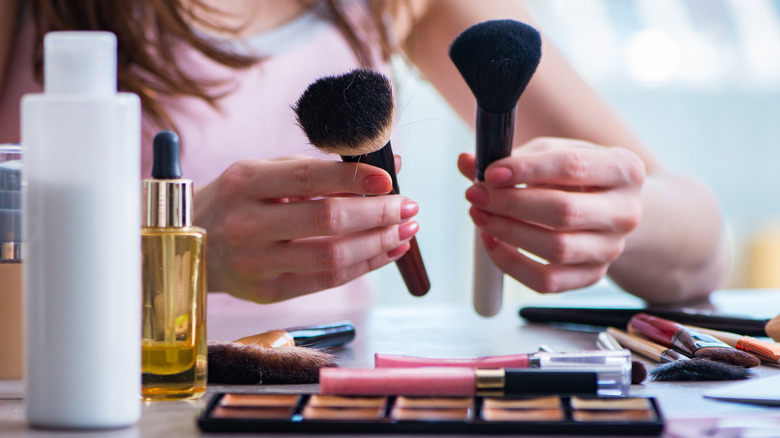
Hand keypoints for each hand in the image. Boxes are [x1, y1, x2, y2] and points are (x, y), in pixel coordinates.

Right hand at [195, 155, 418, 302]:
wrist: (192, 244)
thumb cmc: (239, 201)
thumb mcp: (265, 172)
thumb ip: (319, 168)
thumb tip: (386, 165)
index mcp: (246, 182)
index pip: (308, 178)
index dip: (354, 178)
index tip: (389, 178)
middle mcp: (247, 223)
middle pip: (326, 220)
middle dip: (377, 213)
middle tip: (408, 206)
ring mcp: (256, 263)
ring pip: (331, 256)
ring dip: (378, 243)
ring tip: (406, 230)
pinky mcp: (267, 292)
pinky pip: (327, 280)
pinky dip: (364, 266)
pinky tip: (387, 251)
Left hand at [458, 137, 644, 292]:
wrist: (605, 210)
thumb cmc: (572, 177)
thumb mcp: (548, 154)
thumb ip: (509, 158)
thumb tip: (466, 162)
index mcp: (622, 169)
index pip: (571, 167)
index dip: (526, 170)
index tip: (490, 173)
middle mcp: (625, 211)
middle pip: (563, 211)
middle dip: (511, 203)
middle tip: (476, 194)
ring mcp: (611, 248)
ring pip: (556, 248)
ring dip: (507, 232)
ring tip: (479, 215)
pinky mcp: (592, 276)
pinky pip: (547, 281)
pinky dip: (511, 263)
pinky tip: (491, 242)